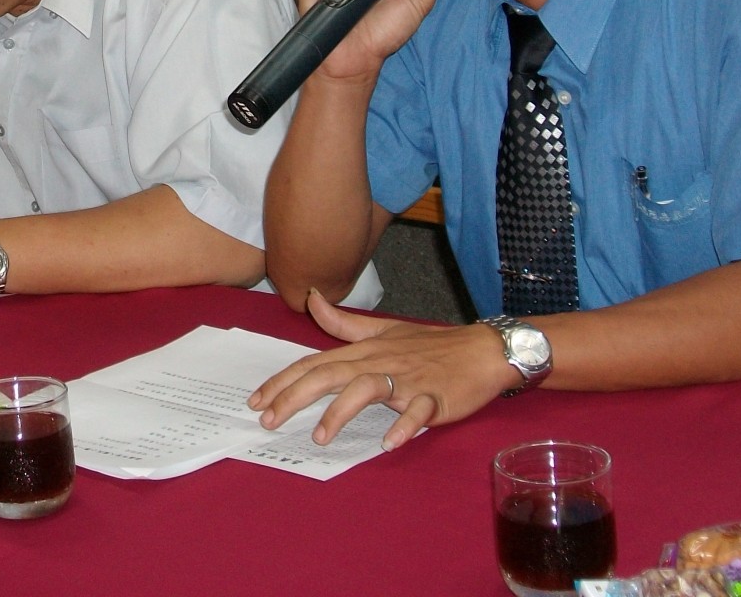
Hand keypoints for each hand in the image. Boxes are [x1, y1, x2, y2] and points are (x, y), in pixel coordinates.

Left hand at [247, 290, 513, 449]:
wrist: (482, 350)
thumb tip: (312, 299)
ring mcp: (408, 379)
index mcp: (365, 350)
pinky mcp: (435, 397)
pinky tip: (390, 442)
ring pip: (369, 389)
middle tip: (268, 419)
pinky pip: (419, 411)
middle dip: (295, 396)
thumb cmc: (431, 345)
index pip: (316, 363)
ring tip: (320, 437)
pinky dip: (405, 426)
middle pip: (330, 375)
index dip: (284, 380)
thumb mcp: (384, 330)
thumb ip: (344, 322)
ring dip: (342, 412)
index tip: (257, 399)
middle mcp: (380, 362)